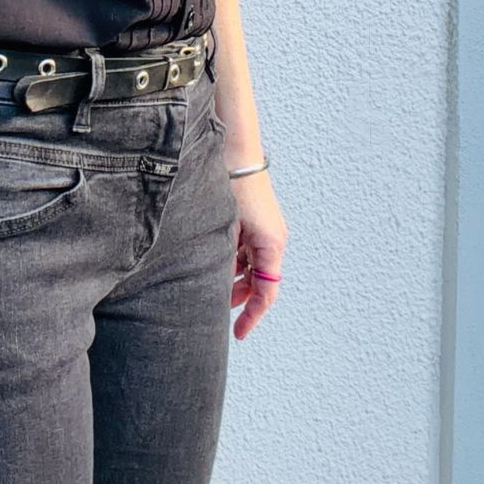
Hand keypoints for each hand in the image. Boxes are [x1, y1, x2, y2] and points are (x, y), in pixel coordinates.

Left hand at [226, 169, 287, 339]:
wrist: (235, 149)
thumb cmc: (231, 185)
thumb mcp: (226, 228)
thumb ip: (223, 259)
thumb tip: (212, 286)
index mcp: (272, 245)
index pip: (265, 293)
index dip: (252, 316)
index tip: (238, 334)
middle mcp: (273, 239)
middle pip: (259, 282)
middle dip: (240, 299)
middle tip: (217, 312)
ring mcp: (265, 229)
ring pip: (251, 266)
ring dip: (234, 279)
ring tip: (210, 289)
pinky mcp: (255, 220)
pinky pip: (247, 249)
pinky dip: (233, 260)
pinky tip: (213, 262)